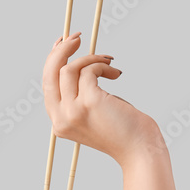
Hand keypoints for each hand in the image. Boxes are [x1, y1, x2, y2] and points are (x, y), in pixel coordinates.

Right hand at [43, 32, 158, 165]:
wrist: (142, 152)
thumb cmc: (126, 132)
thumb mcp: (98, 114)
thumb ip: (85, 97)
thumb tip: (81, 66)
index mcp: (60, 123)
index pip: (47, 86)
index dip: (53, 62)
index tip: (63, 44)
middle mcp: (61, 118)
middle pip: (50, 74)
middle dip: (62, 50)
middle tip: (77, 36)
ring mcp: (73, 111)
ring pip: (68, 69)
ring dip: (90, 58)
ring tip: (109, 62)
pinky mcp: (89, 102)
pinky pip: (89, 71)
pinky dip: (102, 65)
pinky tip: (116, 73)